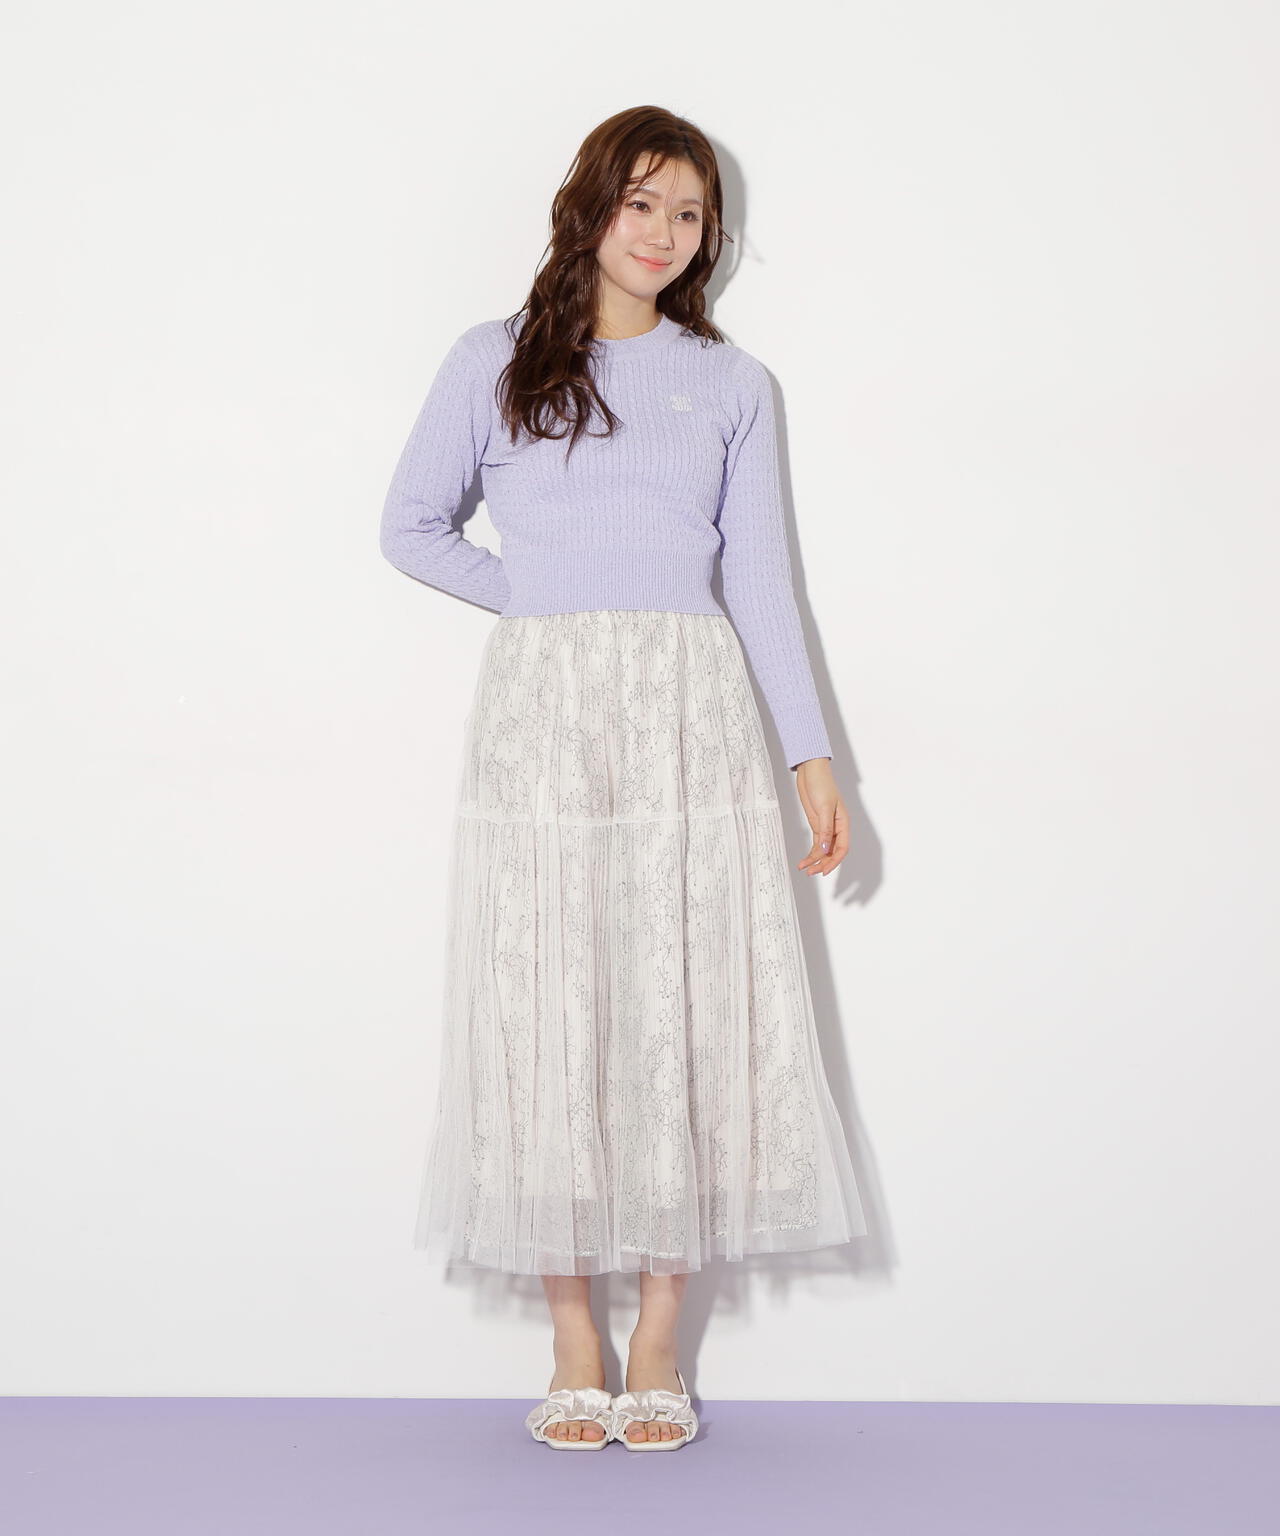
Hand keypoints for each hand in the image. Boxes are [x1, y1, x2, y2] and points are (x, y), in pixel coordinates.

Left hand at [794, 757, 848, 876]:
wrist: (810, 772)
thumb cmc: (822, 784)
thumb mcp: (824, 808)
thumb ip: (825, 830)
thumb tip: (824, 849)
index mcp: (843, 823)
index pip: (842, 848)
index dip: (834, 861)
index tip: (824, 871)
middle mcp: (836, 828)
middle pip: (832, 852)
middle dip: (823, 864)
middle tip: (812, 873)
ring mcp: (826, 827)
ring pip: (823, 850)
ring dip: (815, 861)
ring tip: (805, 869)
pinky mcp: (816, 825)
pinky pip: (815, 843)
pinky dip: (810, 853)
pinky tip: (804, 861)